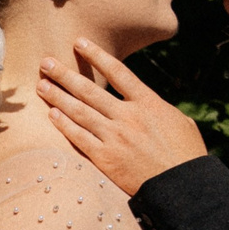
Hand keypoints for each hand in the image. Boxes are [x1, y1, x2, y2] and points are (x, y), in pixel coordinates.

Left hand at [37, 39, 208, 195]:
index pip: (118, 72)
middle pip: (89, 90)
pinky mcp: (106, 158)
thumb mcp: (181, 122)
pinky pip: (79, 137)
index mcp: (149, 103)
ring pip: (79, 111)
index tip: (79, 42)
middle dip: (65, 74)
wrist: (183, 187)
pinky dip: (64, 125)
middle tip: (46, 62)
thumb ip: (158, 109)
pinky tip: (51, 114)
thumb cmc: (187, 156)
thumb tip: (149, 103)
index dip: (96, 55)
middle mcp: (128, 116)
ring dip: (57, 97)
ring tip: (41, 85)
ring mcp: (115, 137)